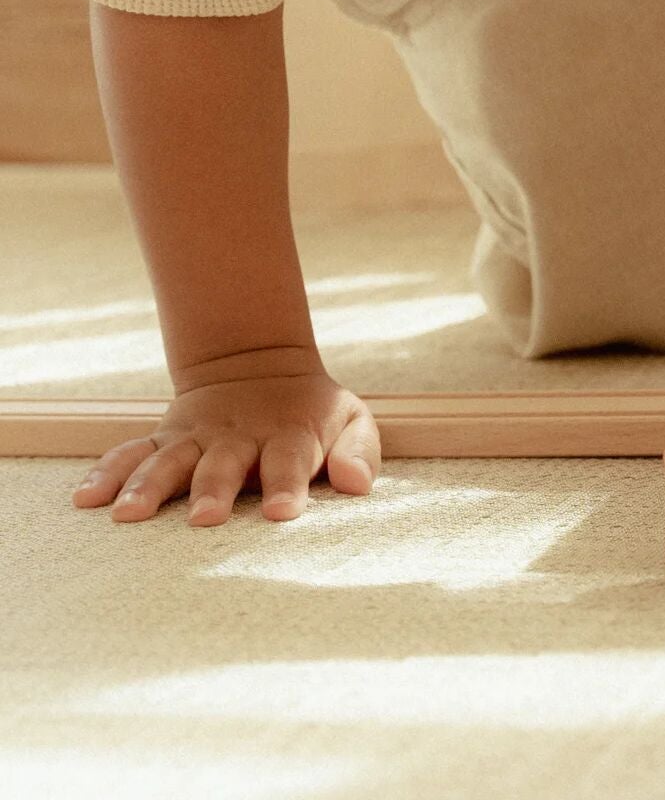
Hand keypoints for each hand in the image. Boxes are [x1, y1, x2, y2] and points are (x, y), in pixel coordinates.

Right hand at [71, 348, 379, 525]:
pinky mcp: (165, 438)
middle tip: (205, 518)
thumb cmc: (311, 413)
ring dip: (148, 485)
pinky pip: (129, 453)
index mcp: (287, 433)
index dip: (287, 485)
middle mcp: (237, 437)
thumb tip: (358, 484)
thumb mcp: (349, 419)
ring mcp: (196, 437)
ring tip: (127, 515)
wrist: (261, 366)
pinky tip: (86, 499)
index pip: (289, 460)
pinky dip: (106, 473)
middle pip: (223, 464)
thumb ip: (358, 451)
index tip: (281, 513)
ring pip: (168, 460)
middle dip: (213, 490)